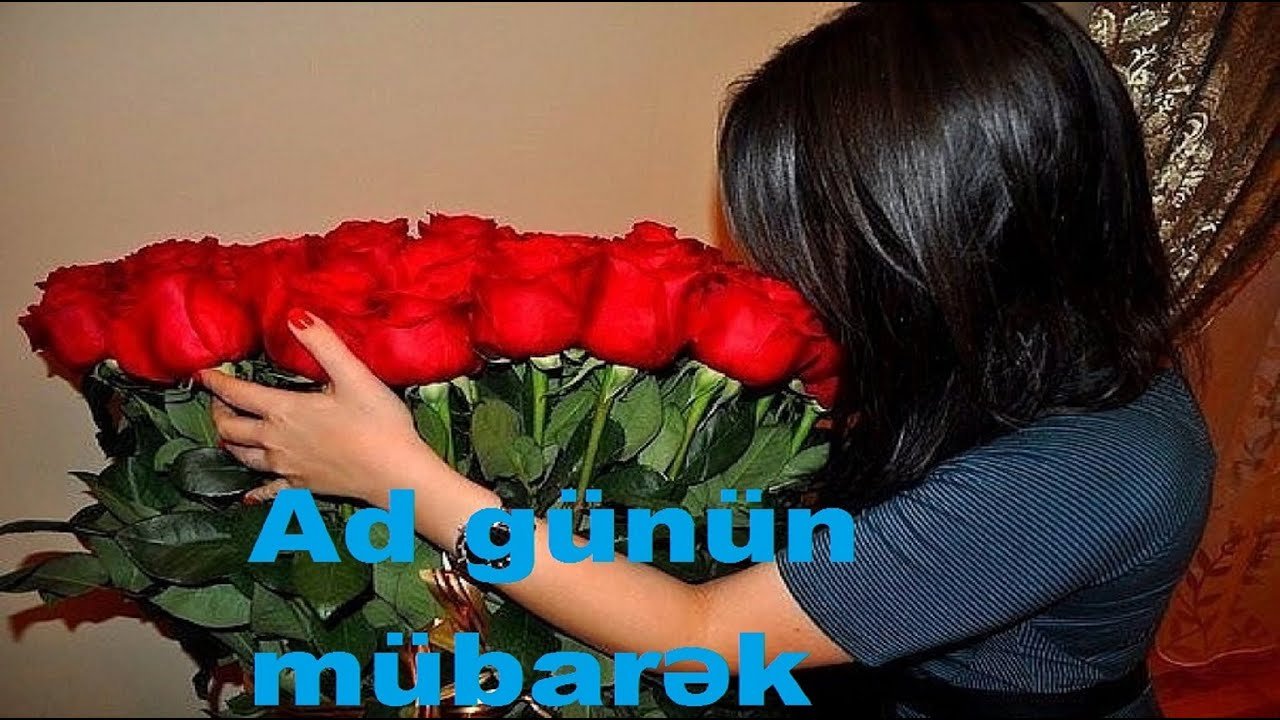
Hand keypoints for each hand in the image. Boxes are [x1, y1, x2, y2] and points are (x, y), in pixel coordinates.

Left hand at [198, 309, 445, 505]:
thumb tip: (294, 315)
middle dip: (219, 412)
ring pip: (242, 457)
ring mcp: (287, 467)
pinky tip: (248, 496)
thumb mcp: (353, 375)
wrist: (395, 473)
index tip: (203, 373)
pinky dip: (254, 492)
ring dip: (230, 443)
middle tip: (218, 402)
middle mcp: (276, 441)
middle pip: (231, 428)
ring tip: (228, 434)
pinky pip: (268, 491)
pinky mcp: (302, 487)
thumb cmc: (378, 423)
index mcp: (285, 411)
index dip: (217, 382)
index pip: (237, 394)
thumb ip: (322, 344)